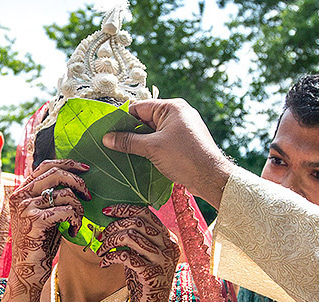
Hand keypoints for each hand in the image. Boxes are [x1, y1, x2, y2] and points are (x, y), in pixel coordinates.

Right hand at [1, 159, 88, 301]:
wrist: (28, 271)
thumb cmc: (40, 244)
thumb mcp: (46, 215)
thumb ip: (53, 197)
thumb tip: (75, 179)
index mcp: (21, 191)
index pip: (46, 166)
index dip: (67, 164)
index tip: (85, 168)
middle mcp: (19, 196)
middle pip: (55, 174)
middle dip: (78, 181)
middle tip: (88, 195)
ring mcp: (25, 207)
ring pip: (64, 194)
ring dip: (79, 208)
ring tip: (77, 222)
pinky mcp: (34, 220)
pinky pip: (66, 210)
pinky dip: (76, 219)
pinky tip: (73, 230)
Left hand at [97, 204, 179, 301]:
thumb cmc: (144, 282)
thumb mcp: (143, 256)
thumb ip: (136, 238)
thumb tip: (113, 219)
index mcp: (169, 238)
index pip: (146, 213)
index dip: (124, 209)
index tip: (106, 212)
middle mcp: (170, 247)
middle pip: (137, 222)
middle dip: (114, 226)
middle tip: (101, 236)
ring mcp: (162, 261)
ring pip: (130, 236)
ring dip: (110, 241)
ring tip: (101, 250)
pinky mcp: (151, 275)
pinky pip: (126, 256)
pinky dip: (111, 256)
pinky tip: (104, 263)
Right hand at [101, 99, 234, 207]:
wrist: (211, 177)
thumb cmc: (185, 158)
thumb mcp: (152, 148)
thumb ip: (128, 141)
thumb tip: (107, 138)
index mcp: (172, 107)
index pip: (140, 107)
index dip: (122, 119)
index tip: (108, 132)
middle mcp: (178, 114)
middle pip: (146, 120)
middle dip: (130, 132)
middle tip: (113, 144)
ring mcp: (182, 128)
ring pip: (153, 132)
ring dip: (140, 142)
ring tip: (124, 153)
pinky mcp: (184, 142)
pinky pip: (162, 141)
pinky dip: (150, 148)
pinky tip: (140, 159)